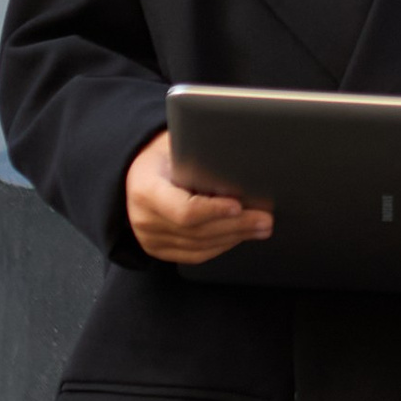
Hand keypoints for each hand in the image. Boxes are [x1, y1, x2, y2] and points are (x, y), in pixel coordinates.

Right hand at [126, 128, 272, 264]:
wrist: (135, 174)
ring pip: (199, 246)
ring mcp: (150, 239)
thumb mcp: (175, 144)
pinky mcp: (159, 250)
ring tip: (260, 227)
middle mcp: (144, 219)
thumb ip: (200, 153)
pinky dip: (221, 246)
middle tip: (265, 219)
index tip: (239, 205)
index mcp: (145, 190)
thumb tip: (241, 154)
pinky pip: (195, 255)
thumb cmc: (162, 154)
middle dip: (236, 226)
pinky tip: (240, 235)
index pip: (184, 210)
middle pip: (197, 231)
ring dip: (234, 237)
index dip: (214, 211)